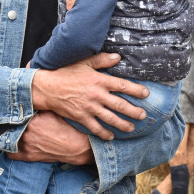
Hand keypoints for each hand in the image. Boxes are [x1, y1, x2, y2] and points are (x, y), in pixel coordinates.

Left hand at [11, 111, 93, 164]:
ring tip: (14, 128)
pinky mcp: (29, 156)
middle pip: (12, 125)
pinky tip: (14, 142)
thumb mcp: (55, 112)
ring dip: (11, 133)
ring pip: (9, 138)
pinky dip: (11, 148)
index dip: (18, 110)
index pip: (17, 113)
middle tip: (15, 118)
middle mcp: (27, 134)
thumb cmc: (69, 128)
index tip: (17, 108)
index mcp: (33, 121)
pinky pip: (11, 154)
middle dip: (14, 121)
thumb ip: (40, 107)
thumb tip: (29, 98)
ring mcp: (27, 146)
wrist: (79, 146)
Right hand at [32, 53, 147, 139]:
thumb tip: (118, 57)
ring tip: (132, 128)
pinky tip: (111, 136)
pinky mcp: (81, 117)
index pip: (122, 85)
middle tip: (143, 115)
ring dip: (123, 124)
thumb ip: (102, 60)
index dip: (136, 90)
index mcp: (99, 80)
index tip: (146, 94)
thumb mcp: (84, 63)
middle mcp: (97, 95)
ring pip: (111, 119)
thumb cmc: (65, 73)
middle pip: (120, 105)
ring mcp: (89, 108)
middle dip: (134, 111)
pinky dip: (104, 133)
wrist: (47, 88)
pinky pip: (96, 128)